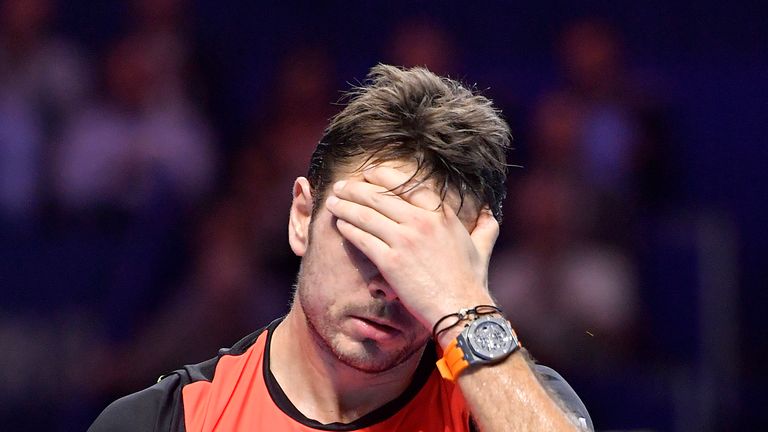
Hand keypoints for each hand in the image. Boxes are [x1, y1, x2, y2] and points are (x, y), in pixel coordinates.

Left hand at [325, 165, 498, 334]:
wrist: (461, 309)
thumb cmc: (471, 282)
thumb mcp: (482, 248)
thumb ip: (485, 227)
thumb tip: (490, 213)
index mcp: (441, 214)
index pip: (407, 184)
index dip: (383, 176)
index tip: (369, 173)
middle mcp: (422, 222)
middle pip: (380, 196)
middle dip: (356, 189)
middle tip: (341, 186)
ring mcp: (405, 240)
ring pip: (367, 215)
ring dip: (346, 206)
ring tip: (333, 202)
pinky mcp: (391, 261)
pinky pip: (363, 238)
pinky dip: (349, 228)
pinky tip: (340, 225)